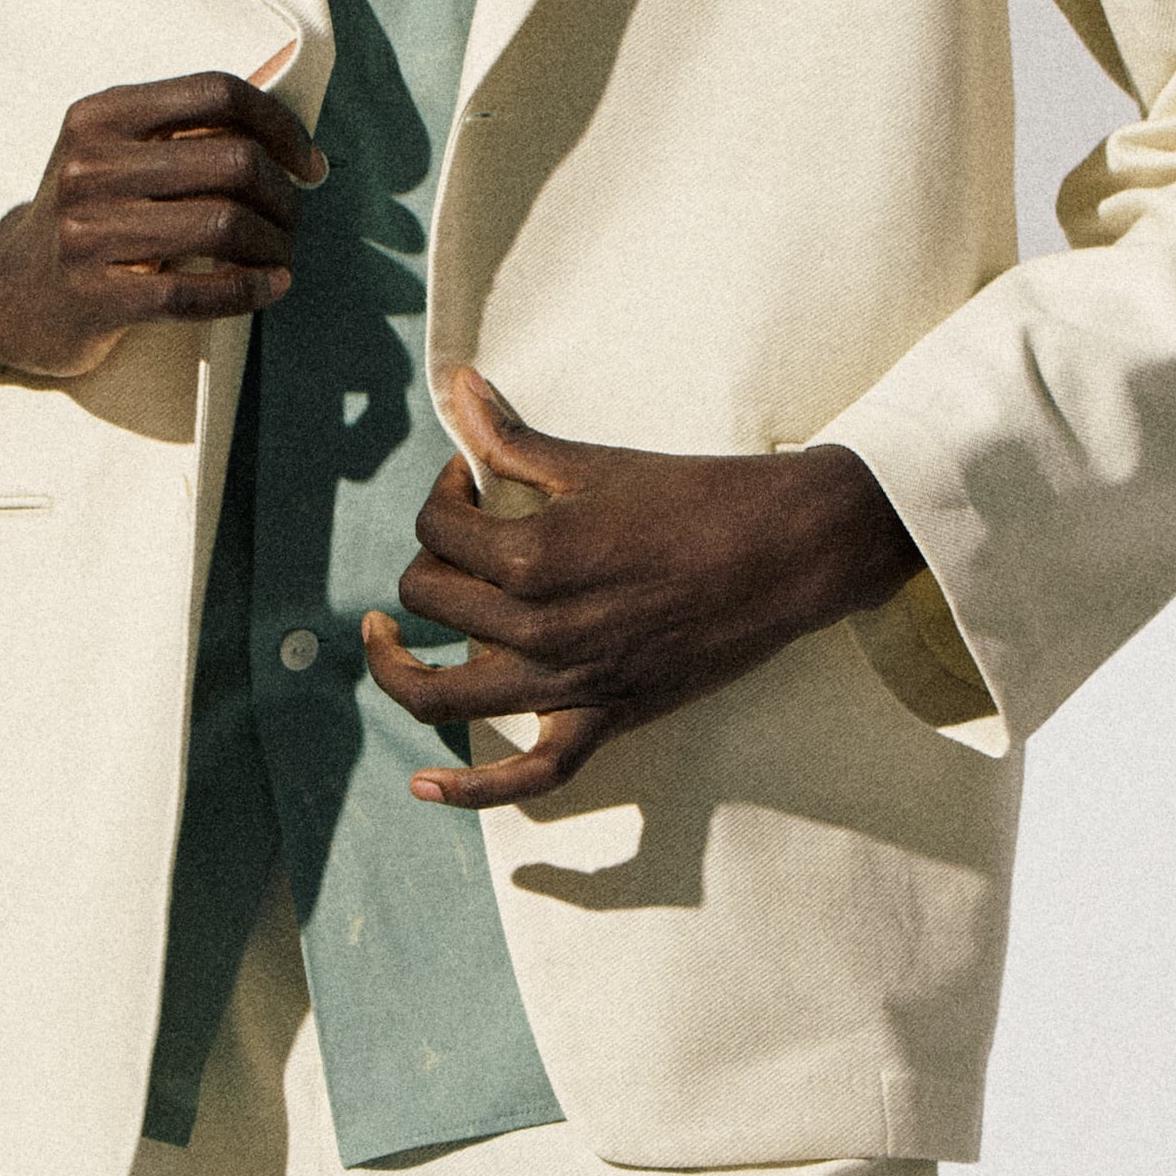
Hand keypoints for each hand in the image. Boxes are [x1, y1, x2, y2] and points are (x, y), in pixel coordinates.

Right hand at [0, 50, 324, 387]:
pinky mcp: (94, 296)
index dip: (279, 125)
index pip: (216, 93)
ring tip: (281, 255)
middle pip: (232, 161)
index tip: (307, 162)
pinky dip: (249, 290)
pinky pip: (194, 293)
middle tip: (293, 217)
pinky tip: (270, 287)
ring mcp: (86, 233)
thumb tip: (285, 131)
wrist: (13, 292)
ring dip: (273, 244)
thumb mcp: (116, 156)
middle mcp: (88, 167)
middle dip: (283, 194)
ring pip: (222, 226)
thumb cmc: (88, 219)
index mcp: (100, 116)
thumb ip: (184, 135)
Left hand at [362, 372, 919, 810]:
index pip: (436, 529)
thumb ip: (511, 438)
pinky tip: (425, 784)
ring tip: (385, 640)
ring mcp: (570, 681)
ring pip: (443, 695)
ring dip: (399, 669)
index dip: (442, 494)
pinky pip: (529, 775)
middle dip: (432, 560)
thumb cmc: (698, 497)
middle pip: (430, 601)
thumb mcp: (595, 463)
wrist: (789, 551)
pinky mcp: (606, 717)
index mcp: (533, 553)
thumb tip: (457, 387)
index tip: (473, 481)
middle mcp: (540, 626)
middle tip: (463, 538)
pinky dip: (470, 789)